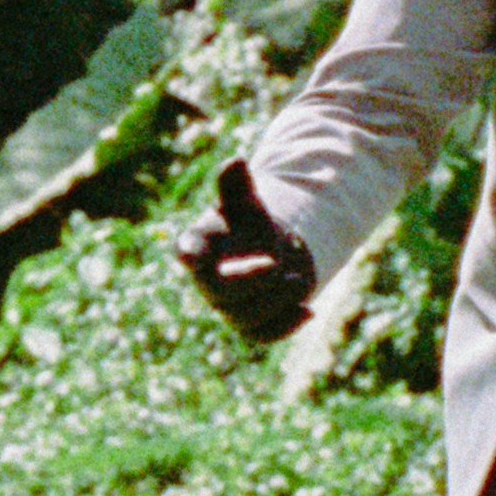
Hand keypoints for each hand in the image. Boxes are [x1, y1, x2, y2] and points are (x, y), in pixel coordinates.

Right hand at [170, 161, 317, 345]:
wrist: (269, 251)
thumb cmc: (249, 223)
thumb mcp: (246, 202)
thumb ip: (237, 185)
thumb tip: (235, 161)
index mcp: (199, 247)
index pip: (188, 253)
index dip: (192, 256)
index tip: (197, 257)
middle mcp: (207, 282)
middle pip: (222, 292)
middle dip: (253, 281)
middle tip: (281, 265)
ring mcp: (228, 308)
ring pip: (247, 316)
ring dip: (277, 299)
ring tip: (299, 278)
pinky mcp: (250, 326)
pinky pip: (264, 334)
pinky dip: (286, 324)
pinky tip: (307, 310)